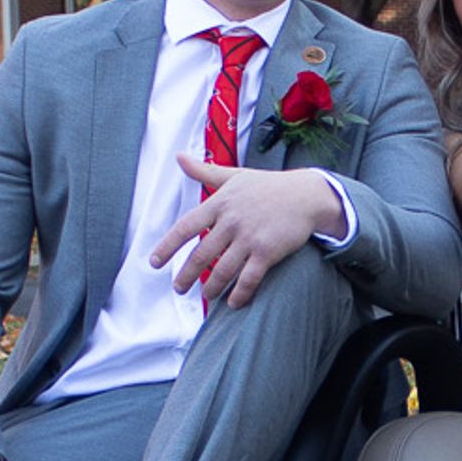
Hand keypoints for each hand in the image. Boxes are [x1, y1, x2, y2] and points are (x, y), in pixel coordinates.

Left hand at [153, 155, 341, 308]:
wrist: (306, 194)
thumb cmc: (268, 186)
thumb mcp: (234, 175)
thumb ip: (204, 171)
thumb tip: (178, 157)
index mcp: (219, 203)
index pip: (185, 227)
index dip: (167, 247)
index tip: (155, 263)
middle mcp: (231, 221)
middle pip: (201, 255)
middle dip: (186, 276)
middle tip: (179, 289)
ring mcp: (250, 237)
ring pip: (222, 270)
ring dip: (211, 288)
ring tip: (206, 296)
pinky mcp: (268, 251)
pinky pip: (249, 278)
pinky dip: (240, 293)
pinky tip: (234, 303)